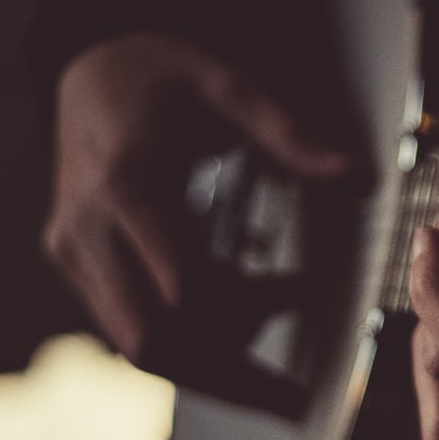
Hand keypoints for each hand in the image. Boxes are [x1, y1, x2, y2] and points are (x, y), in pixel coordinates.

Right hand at [44, 32, 353, 362]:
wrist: (90, 74)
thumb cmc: (157, 78)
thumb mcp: (229, 87)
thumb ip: (293, 136)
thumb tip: (361, 178)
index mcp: (126, 182)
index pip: (184, 285)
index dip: (253, 301)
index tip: (303, 286)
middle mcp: (89, 229)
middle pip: (157, 335)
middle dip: (231, 343)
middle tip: (286, 314)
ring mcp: (77, 255)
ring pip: (141, 350)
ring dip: (212, 365)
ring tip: (272, 365)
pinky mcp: (79, 270)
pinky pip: (129, 336)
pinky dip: (187, 352)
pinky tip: (233, 346)